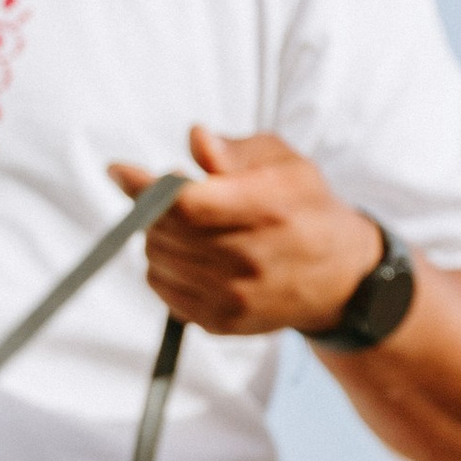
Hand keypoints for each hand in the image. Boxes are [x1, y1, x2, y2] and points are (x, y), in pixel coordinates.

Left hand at [107, 127, 383, 338]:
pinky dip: (164, 267)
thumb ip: (235, 151)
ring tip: (188, 225)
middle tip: (173, 195)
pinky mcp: (222, 322)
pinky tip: (191, 255)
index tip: (120, 171)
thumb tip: (195, 138)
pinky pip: (163, 290)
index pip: (187, 204)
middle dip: (155, 207)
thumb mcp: (285, 162)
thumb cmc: (305, 207)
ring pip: (158, 260)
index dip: (146, 187)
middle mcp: (252, 258)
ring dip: (158, 236)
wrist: (340, 277)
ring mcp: (236, 296)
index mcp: (269, 210)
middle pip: (166, 231)